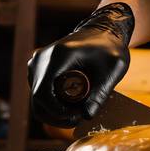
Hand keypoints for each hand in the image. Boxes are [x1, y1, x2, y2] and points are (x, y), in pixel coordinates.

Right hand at [28, 3, 134, 126]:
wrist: (101, 32)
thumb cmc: (109, 49)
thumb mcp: (113, 69)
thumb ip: (101, 92)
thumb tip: (87, 116)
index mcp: (57, 57)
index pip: (43, 93)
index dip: (57, 112)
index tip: (77, 115)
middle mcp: (41, 59)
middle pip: (37, 100)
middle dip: (56, 116)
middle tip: (79, 118)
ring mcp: (36, 64)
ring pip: (36, 99)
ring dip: (54, 112)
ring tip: (77, 112)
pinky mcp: (38, 69)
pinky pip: (39, 93)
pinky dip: (52, 104)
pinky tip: (70, 105)